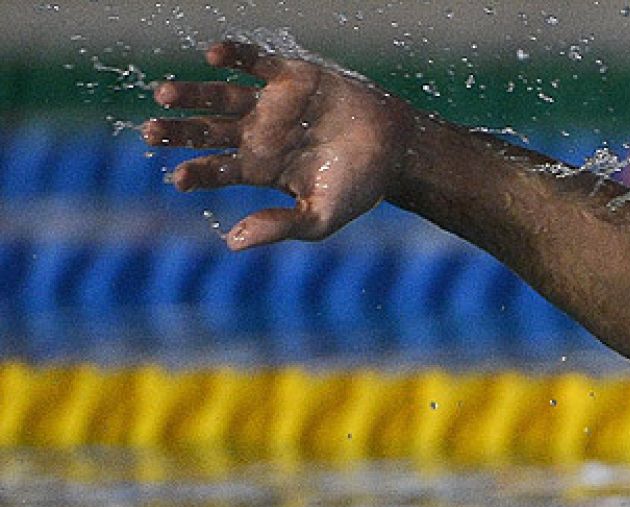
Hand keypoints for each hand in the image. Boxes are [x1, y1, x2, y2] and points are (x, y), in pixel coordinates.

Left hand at [143, 40, 415, 249]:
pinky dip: (234, 57)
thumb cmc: (359, 187)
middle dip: (178, 131)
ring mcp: (272, 104)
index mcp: (261, 169)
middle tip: (150, 131)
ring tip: (164, 94)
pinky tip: (213, 57)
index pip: (217, 169)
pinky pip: (254, 62)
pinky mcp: (290, 76)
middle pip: (207, 131)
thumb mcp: (320, 217)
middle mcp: (258, 134)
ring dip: (193, 94)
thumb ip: (279, 227)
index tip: (177, 177)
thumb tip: (232, 243)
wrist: (397, 149)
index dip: (196, 172)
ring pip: (220, 96)